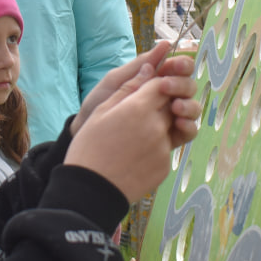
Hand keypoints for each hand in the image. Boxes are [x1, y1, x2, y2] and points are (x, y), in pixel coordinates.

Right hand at [64, 61, 200, 202]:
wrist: (90, 190)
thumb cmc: (89, 148)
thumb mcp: (101, 111)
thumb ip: (128, 89)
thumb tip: (148, 70)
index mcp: (139, 108)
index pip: (161, 84)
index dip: (155, 84)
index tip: (146, 89)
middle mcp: (156, 126)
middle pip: (172, 103)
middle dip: (162, 102)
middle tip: (141, 111)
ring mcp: (163, 148)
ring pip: (171, 127)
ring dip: (161, 125)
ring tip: (138, 134)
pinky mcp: (165, 167)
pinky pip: (166, 149)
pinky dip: (155, 147)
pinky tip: (135, 154)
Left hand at [72, 41, 199, 139]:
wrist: (89, 131)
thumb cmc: (100, 103)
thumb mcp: (117, 80)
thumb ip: (140, 64)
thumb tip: (166, 44)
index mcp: (156, 80)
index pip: (181, 68)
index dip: (182, 64)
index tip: (172, 66)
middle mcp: (168, 97)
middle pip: (190, 86)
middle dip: (181, 84)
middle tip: (164, 86)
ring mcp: (170, 117)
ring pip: (193, 108)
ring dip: (189, 105)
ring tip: (175, 108)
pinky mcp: (170, 137)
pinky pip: (189, 132)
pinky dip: (189, 126)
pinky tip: (178, 123)